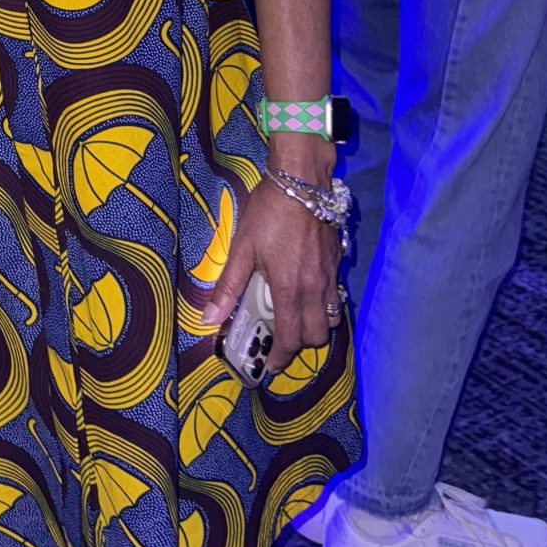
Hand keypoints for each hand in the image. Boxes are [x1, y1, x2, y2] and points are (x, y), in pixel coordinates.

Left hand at [205, 178, 340, 373]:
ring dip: (315, 326)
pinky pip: (335, 297)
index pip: (290, 338)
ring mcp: (330, 276)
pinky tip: (307, 292)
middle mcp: (315, 289)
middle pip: (317, 335)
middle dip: (300, 344)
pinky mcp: (337, 262)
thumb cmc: (269, 212)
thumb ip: (228, 286)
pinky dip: (324, 305)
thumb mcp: (241, 247)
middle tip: (280, 340)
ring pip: (331, 318)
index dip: (280, 357)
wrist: (301, 181)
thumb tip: (209, 318)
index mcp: (289, 289)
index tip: (270, 365)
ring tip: (295, 317)